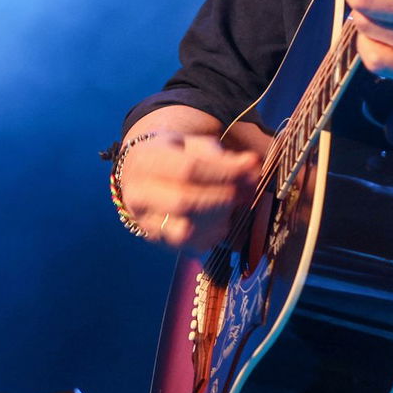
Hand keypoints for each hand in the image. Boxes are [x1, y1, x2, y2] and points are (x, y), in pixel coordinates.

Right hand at [118, 106, 264, 252]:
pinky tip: (223, 220)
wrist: (141, 174)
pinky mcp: (158, 241)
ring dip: (219, 219)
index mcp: (146, 163)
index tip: (250, 170)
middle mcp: (139, 196)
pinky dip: (213, 235)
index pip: (188, 170)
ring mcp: (145, 222)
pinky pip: (189, 247)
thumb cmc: (174, 155)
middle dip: (223, 198)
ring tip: (236, 205)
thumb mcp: (192, 144)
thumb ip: (221, 155)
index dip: (223, 172)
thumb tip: (252, 165)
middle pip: (184, 203)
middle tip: (246, 191)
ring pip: (185, 231)